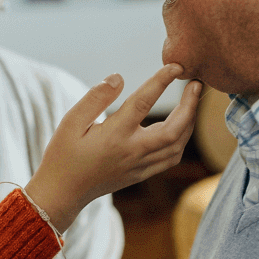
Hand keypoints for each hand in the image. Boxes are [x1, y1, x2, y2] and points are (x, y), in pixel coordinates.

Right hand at [25, 67, 199, 231]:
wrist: (62, 193)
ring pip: (177, 146)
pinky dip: (181, 140)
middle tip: (197, 84)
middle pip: (174, 129)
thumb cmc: (63, 155)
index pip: (144, 102)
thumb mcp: (70, 122)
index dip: (161, 81)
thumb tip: (118, 77)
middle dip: (190, 106)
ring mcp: (139, 166)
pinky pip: (170, 158)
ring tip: (192, 102)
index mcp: (114, 136)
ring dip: (189, 122)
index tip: (175, 66)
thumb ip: (96, 98)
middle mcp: (132, 152)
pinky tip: (181, 126)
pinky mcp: (140, 174)